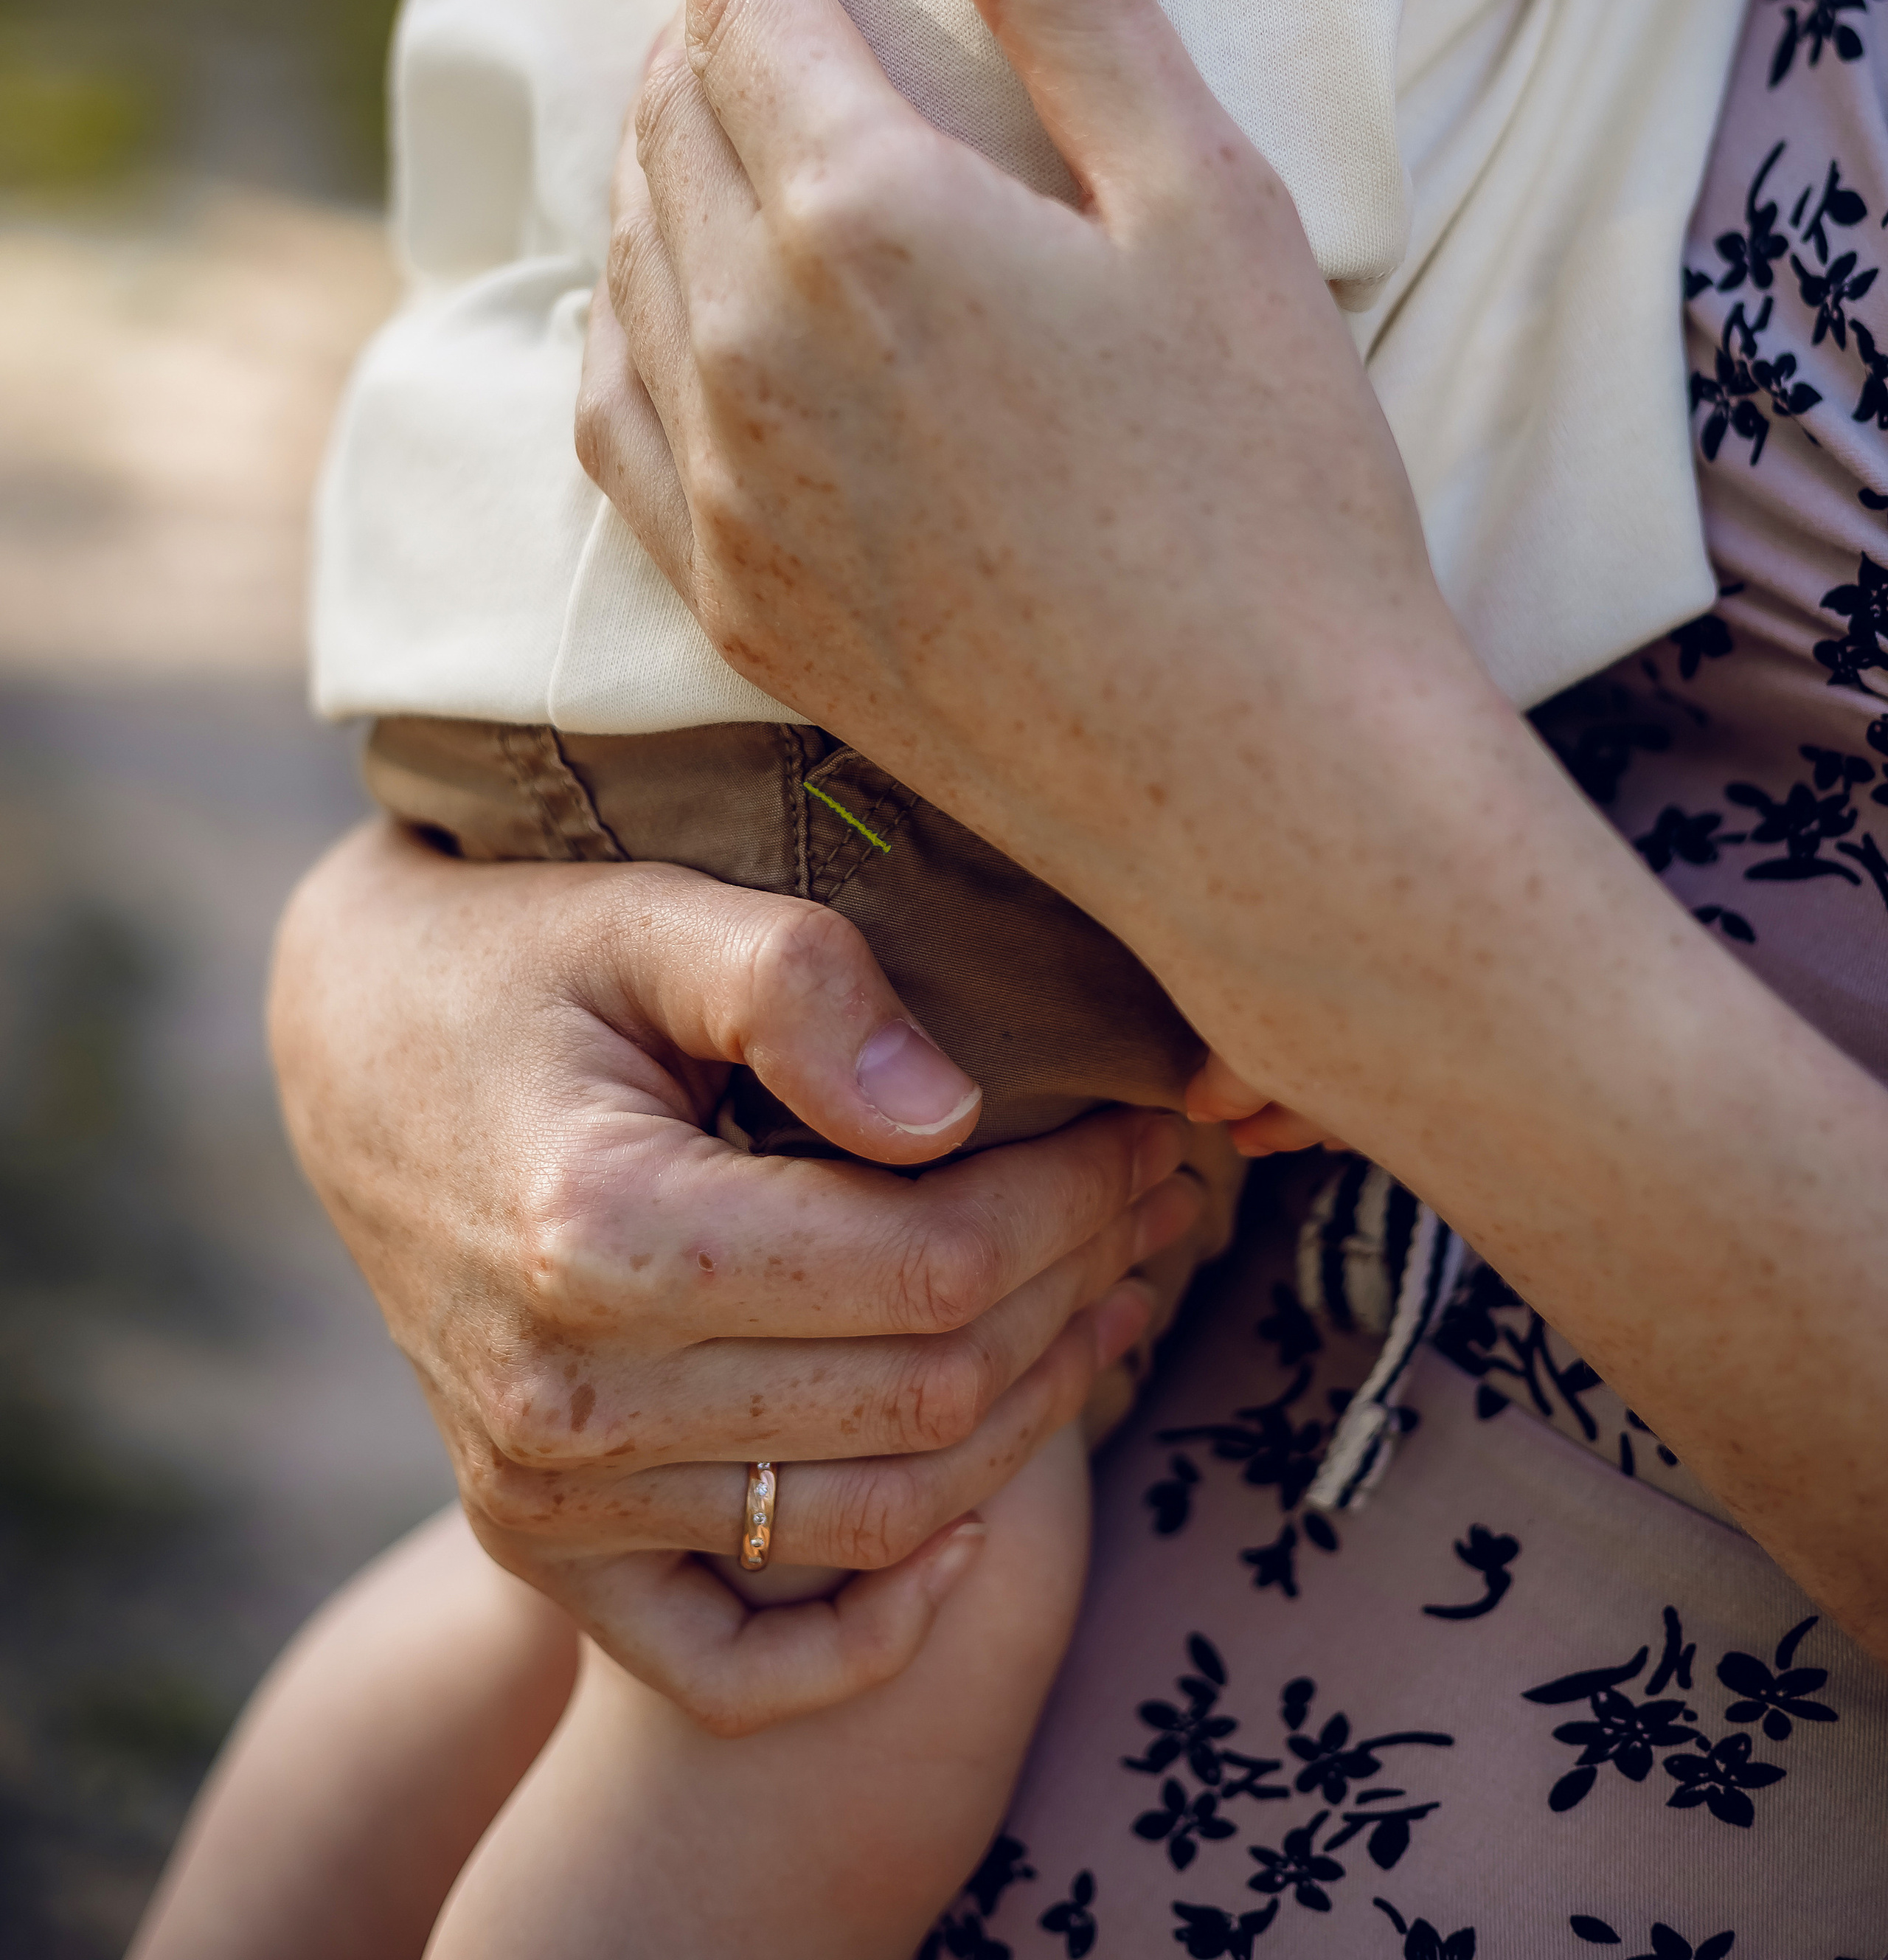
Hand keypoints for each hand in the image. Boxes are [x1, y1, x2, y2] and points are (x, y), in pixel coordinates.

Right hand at [270, 818, 1199, 1728]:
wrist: (355, 1048)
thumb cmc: (520, 954)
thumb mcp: (649, 911)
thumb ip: (800, 985)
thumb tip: (956, 1115)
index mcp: (596, 1231)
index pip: (924, 1264)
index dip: (1072, 1202)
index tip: (1147, 1127)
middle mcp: (563, 1397)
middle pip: (920, 1394)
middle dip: (1075, 1291)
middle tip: (1159, 1198)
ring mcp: (543, 1490)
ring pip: (870, 1517)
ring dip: (1022, 1423)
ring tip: (1111, 1304)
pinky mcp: (538, 1536)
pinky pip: (730, 1659)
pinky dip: (863, 1635)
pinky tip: (965, 1539)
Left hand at [578, 0, 1478, 1120]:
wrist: (1261, 783)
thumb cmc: (1274, 485)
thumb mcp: (1209, 204)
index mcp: (868, 219)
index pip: (751, 5)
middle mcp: (750, 345)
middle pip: (672, 120)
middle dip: (698, 13)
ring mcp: (724, 486)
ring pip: (628, 259)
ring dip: (651, 152)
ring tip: (695, 97)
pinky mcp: (735, 598)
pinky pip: (612, 420)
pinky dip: (617, 318)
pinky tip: (651, 298)